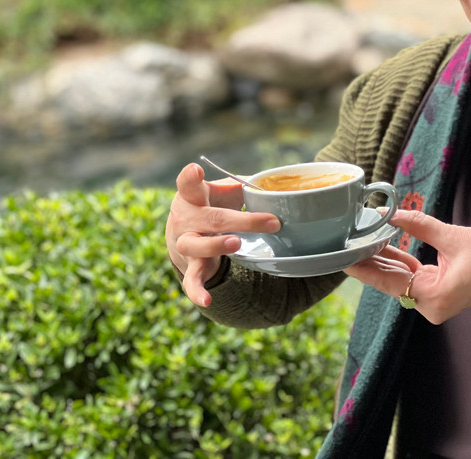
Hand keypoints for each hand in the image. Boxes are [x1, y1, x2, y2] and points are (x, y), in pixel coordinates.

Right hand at [165, 163, 280, 307]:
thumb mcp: (224, 193)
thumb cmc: (212, 206)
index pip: (188, 184)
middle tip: (271, 223)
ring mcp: (186, 243)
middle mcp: (185, 219)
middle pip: (212, 218)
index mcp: (193, 196)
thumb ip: (247, 187)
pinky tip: (207, 301)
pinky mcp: (190, 266)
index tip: (196, 169)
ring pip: (196, 246)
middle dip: (243, 220)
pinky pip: (192, 281)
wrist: (184, 234)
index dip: (191, 178)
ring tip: (236, 244)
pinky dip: (198, 291)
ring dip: (217, 245)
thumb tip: (285, 187)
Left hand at [345, 209, 470, 323]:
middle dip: (369, 262)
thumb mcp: (453, 236)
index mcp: (434, 295)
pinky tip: (381, 247)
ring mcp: (432, 303)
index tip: (343, 257)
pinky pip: (411, 279)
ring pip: (399, 281)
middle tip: (344, 244)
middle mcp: (430, 305)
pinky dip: (399, 265)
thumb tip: (392, 213)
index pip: (390, 281)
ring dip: (382, 261)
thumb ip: (419, 225)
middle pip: (391, 282)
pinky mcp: (436, 295)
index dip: (365, 268)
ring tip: (358, 242)